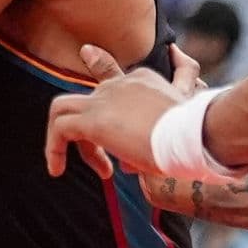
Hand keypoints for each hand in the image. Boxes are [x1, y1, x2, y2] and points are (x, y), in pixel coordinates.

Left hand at [44, 45, 200, 178]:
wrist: (195, 135)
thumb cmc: (194, 137)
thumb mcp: (176, 135)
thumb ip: (154, 141)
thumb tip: (130, 164)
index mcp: (142, 80)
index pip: (111, 78)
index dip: (102, 104)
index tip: (98, 122)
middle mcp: (121, 84)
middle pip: (88, 102)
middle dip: (89, 135)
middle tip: (105, 166)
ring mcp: (106, 99)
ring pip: (62, 108)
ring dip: (60, 137)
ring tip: (66, 165)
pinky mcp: (94, 120)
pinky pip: (59, 129)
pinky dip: (53, 149)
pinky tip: (56, 169)